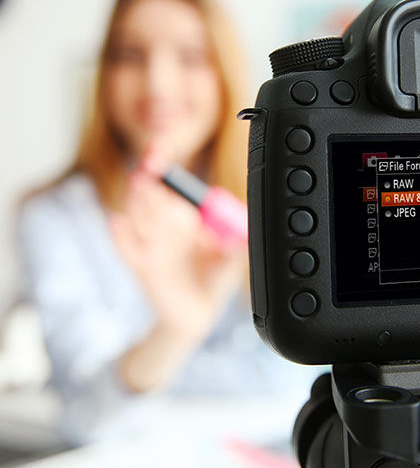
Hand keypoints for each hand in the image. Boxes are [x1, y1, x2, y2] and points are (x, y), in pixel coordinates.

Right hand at [110, 140, 246, 344]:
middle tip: (152, 172)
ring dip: (139, 202)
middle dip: (149, 182)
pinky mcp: (141, 267)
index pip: (166, 184)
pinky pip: (124, 246)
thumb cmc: (213, 280)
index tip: (157, 151)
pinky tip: (119, 222)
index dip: (160, 165)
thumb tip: (252, 219)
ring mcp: (149, 246)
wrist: (198, 316)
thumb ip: (240, 236)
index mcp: (183, 217)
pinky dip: (120, 234)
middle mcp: (163, 228)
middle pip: (146, 194)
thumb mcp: (235, 254)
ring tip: (144, 189)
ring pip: (134, 214)